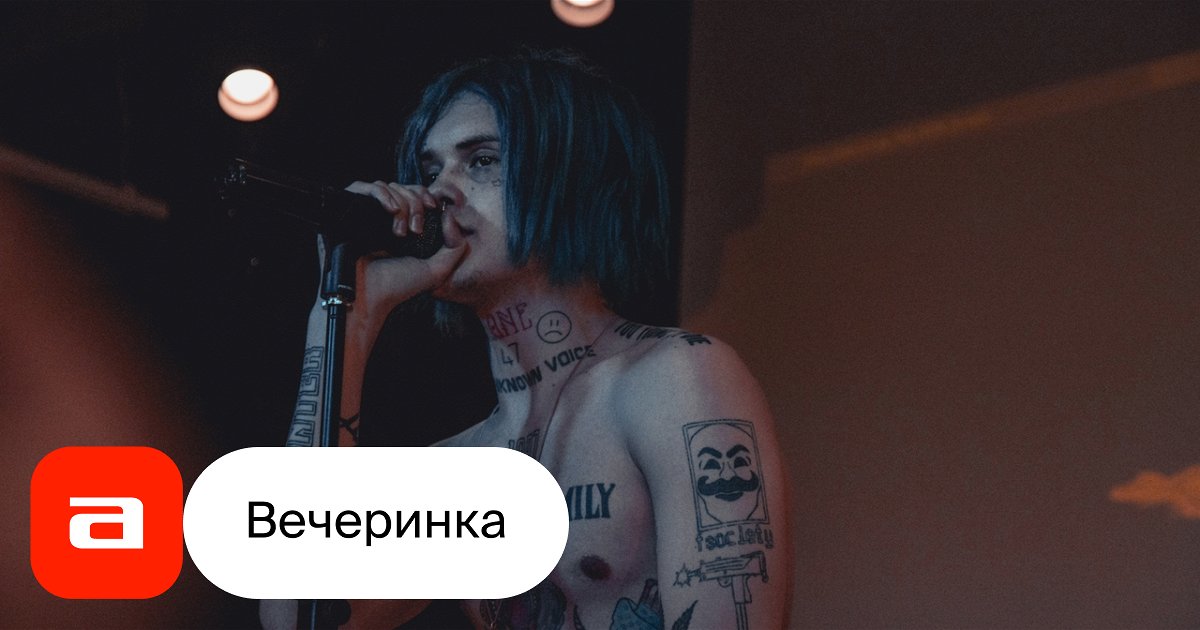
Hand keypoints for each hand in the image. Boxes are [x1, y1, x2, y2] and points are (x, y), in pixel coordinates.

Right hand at [316, 181, 465, 344]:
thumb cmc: (398, 286)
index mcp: (402, 226)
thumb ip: (455, 246)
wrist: (367, 296)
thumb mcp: (437, 270)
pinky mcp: (347, 211)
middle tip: (415, 231)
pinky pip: (362, 186)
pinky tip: (390, 210)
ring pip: (386, 186)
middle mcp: (382, 217)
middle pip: (403, 188)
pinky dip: (381, 193)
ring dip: (401, 205)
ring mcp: (364, 213)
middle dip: (415, 205)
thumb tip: (450, 215)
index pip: (414, 194)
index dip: (425, 195)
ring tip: (399, 232)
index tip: (434, 207)